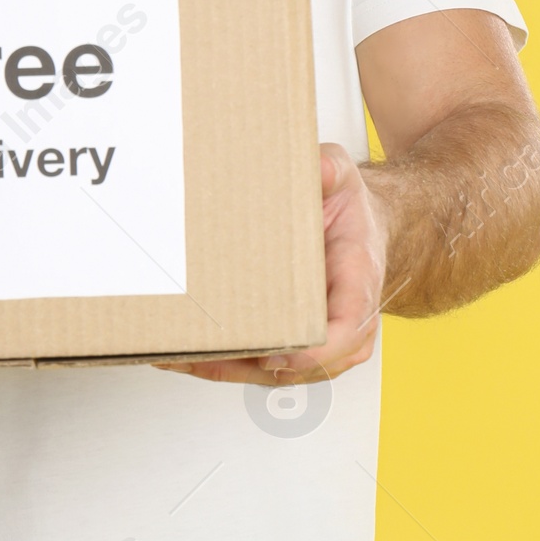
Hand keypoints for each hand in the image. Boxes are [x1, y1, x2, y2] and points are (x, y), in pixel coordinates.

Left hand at [155, 143, 387, 388]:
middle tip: (198, 351)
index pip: (345, 328)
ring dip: (225, 367)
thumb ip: (332, 171)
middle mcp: (345, 326)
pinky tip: (185, 355)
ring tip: (177, 355)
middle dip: (247, 361)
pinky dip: (223, 364)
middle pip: (299, 363)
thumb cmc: (352, 216)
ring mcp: (321, 344)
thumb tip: (318, 169)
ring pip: (273, 371)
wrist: (362, 234)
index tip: (276, 352)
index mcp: (359, 285)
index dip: (312, 349)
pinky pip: (261, 365)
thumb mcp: (346, 179)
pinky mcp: (296, 347)